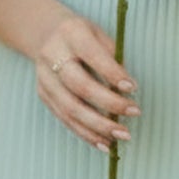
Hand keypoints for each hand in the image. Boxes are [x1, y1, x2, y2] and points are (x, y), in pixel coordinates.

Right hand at [34, 11, 138, 152]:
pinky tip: (104, 143)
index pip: (92, 56)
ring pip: (70, 109)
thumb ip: (112, 57)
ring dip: (98, 126)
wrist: (45, 35)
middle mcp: (52, 56)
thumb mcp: (99, 34)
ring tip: (122, 135)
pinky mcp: (44, 96)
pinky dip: (86, 133)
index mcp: (71, 34)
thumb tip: (127, 90)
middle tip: (134, 113)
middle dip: (109, 103)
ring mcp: (45, 79)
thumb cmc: (82, 36)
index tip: (133, 88)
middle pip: (79, 86)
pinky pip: (65, 119)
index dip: (112, 74)